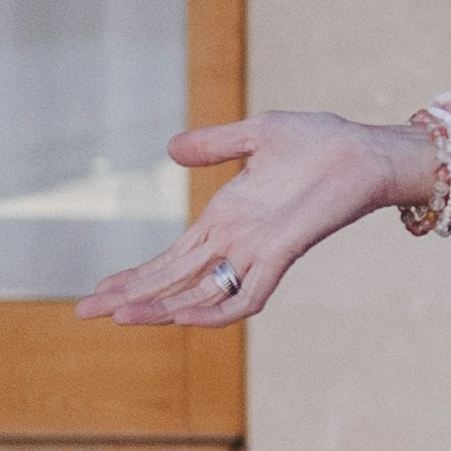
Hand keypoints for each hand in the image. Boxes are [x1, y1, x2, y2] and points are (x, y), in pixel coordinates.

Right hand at [75, 112, 438, 325]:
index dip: (136, 274)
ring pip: (200, 293)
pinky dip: (215, 310)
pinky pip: (245, 295)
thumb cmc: (321, 143)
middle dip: (130, 296)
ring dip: (160, 306)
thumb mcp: (257, 135)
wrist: (367, 151)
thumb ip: (215, 145)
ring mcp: (258, 251)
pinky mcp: (283, 253)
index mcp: (225, 218)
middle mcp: (236, 242)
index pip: (171, 257)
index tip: (100, 287)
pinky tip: (182, 315)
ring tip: (119, 315)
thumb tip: (171, 149)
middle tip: (84, 312)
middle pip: (173, 280)